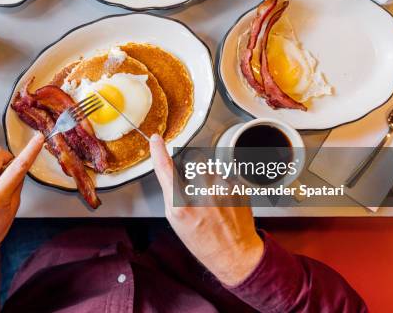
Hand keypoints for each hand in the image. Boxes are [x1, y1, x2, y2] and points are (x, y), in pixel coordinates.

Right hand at [149, 134, 263, 285]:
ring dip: (208, 178)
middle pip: (192, 162)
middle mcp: (201, 193)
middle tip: (196, 190)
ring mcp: (221, 188)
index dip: (158, 151)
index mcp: (182, 204)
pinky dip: (221, 186)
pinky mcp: (236, 187)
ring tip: (212, 201)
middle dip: (192, 170)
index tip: (156, 139)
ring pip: (209, 168)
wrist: (234, 252)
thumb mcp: (175, 220)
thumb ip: (171, 193)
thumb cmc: (203, 240)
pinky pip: (223, 176)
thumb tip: (170, 169)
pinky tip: (223, 203)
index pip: (165, 169)